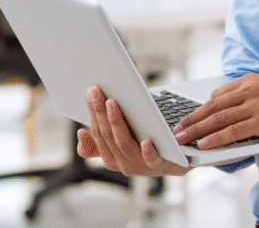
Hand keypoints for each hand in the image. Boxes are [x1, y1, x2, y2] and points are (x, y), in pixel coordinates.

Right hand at [76, 85, 191, 176]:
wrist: (178, 161)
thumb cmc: (146, 143)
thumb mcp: (122, 140)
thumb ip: (99, 141)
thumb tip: (80, 135)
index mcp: (111, 158)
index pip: (98, 134)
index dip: (92, 114)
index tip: (91, 93)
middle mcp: (123, 164)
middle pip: (108, 136)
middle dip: (100, 113)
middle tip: (97, 91)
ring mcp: (141, 166)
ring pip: (124, 144)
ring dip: (116, 123)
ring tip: (112, 103)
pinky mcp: (160, 166)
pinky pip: (152, 160)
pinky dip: (147, 152)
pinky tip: (146, 140)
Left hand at [172, 74, 258, 149]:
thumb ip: (247, 97)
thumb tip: (226, 109)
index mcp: (248, 81)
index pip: (216, 96)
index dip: (199, 109)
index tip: (188, 119)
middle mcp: (248, 90)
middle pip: (212, 106)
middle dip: (191, 119)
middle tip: (176, 130)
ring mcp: (255, 105)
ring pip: (218, 119)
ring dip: (197, 129)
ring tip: (183, 138)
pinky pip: (232, 131)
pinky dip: (215, 138)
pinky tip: (204, 143)